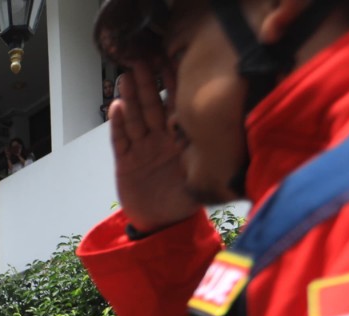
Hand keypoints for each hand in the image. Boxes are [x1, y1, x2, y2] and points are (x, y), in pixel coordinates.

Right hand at [108, 63, 198, 232]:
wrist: (161, 223)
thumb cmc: (183, 201)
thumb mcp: (204, 180)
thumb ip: (211, 162)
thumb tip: (232, 147)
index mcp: (180, 139)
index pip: (177, 106)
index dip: (173, 83)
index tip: (171, 60)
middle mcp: (160, 139)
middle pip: (152, 106)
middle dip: (147, 83)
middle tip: (142, 59)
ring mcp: (141, 148)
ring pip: (135, 118)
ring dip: (130, 98)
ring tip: (126, 76)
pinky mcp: (125, 161)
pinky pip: (121, 140)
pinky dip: (118, 125)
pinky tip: (116, 107)